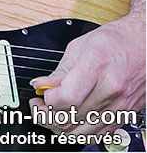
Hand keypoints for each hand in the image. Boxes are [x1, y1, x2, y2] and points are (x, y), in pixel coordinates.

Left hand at [29, 13, 144, 136]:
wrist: (144, 44)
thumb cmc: (115, 40)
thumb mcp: (81, 45)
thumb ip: (60, 69)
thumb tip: (41, 85)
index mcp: (98, 65)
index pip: (68, 97)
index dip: (48, 101)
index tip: (41, 95)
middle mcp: (111, 89)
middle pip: (73, 116)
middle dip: (48, 115)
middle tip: (39, 106)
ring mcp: (120, 105)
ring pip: (84, 131)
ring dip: (61, 127)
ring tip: (51, 114)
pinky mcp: (125, 115)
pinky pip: (98, 135)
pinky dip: (80, 132)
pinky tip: (70, 121)